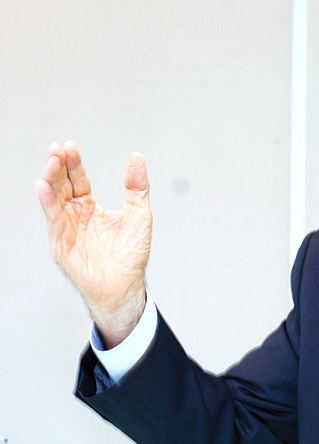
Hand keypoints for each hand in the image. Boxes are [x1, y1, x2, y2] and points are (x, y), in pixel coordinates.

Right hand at [36, 141, 151, 346]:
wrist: (127, 286)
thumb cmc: (131, 254)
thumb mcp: (139, 213)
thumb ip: (137, 186)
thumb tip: (137, 157)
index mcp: (89, 209)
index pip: (78, 181)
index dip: (73, 164)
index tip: (69, 146)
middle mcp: (74, 217)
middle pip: (62, 186)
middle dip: (58, 167)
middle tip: (57, 148)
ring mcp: (66, 230)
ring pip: (54, 200)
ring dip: (51, 180)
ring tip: (52, 162)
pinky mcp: (62, 245)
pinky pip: (53, 221)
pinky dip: (48, 203)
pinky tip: (44, 186)